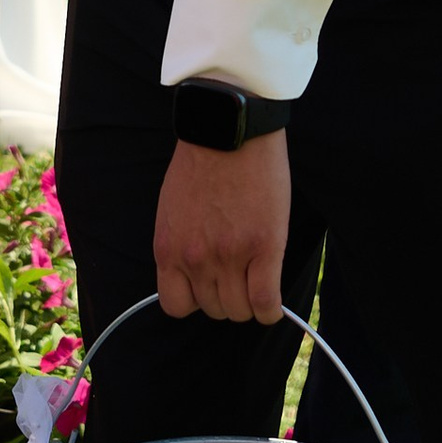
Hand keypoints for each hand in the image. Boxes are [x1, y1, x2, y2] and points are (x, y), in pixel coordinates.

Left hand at [153, 131, 288, 324]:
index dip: (196, 300)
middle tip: (239, 278)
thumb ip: (181, 243)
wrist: (228, 132)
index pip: (175, 305)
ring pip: (240, 310)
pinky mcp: (263, 248)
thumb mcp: (174, 211)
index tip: (208, 287)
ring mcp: (229, 256)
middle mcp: (195, 259)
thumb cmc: (202, 163)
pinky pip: (266, 301)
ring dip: (250, 303)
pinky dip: (271, 310)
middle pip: (213, 309)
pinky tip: (273, 303)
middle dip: (227, 298)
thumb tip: (195, 272)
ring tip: (257, 282)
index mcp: (168, 249)